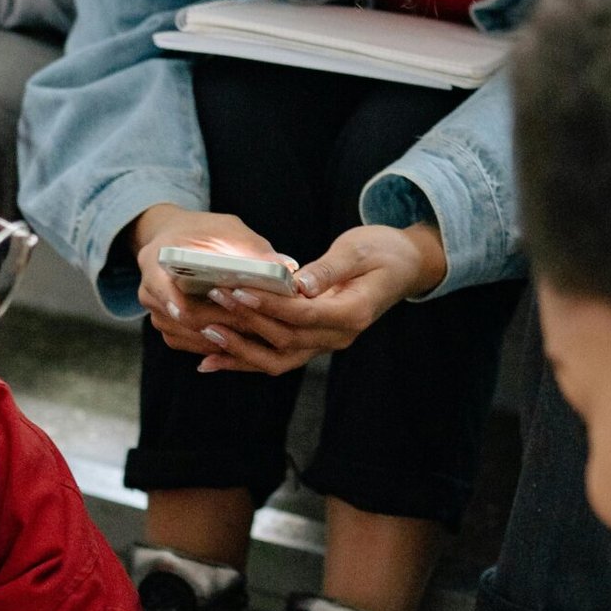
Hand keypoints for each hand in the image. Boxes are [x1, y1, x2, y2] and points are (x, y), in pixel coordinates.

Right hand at [129, 205, 293, 356]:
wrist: (179, 241)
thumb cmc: (205, 233)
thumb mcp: (226, 230)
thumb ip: (250, 248)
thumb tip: (285, 267)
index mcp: (155, 259)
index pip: (160, 286)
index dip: (182, 300)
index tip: (206, 306)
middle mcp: (149, 290)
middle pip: (181, 318)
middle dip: (220, 322)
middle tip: (255, 323)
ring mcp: (156, 312)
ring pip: (185, 336)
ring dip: (220, 338)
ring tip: (256, 333)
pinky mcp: (168, 328)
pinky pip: (188, 344)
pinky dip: (214, 345)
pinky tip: (242, 341)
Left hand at [194, 223, 447, 379]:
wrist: (404, 266)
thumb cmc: (382, 251)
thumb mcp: (358, 250)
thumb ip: (328, 269)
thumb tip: (300, 284)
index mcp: (353, 313)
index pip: (303, 315)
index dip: (269, 305)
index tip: (238, 289)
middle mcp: (340, 336)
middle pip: (286, 340)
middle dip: (247, 321)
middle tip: (214, 300)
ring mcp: (327, 343)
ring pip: (278, 360)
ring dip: (241, 350)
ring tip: (206, 334)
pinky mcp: (315, 341)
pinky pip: (278, 358)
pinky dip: (245, 360)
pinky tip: (213, 359)